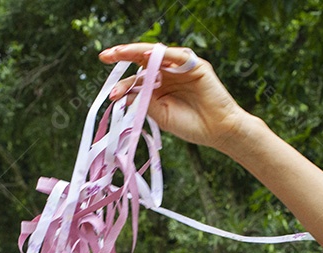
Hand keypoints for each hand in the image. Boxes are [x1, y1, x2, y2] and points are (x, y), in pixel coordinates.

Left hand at [98, 43, 250, 151]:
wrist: (218, 131)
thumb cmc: (191, 126)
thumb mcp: (161, 114)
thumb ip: (144, 101)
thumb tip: (124, 93)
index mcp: (158, 87)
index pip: (136, 80)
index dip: (122, 84)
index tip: (111, 94)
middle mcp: (168, 74)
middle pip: (142, 61)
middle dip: (123, 55)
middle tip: (105, 56)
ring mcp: (181, 68)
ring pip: (157, 54)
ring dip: (138, 52)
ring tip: (120, 53)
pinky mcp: (196, 66)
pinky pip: (177, 56)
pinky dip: (163, 54)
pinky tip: (147, 55)